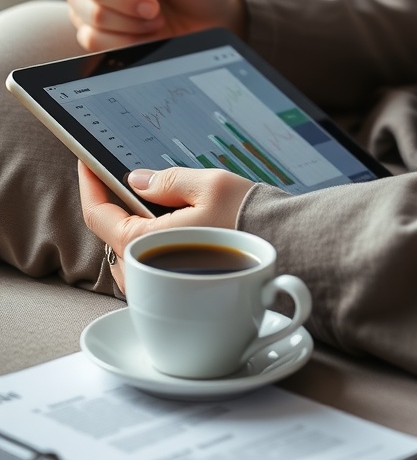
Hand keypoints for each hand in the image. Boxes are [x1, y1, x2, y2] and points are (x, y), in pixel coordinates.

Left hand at [78, 163, 254, 294]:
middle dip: (115, 207)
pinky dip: (149, 252)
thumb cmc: (249, 221)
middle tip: (125, 181)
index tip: (86, 162)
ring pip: (128, 257)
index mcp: (144, 244)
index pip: (97, 214)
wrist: (288, 254)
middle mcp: (146, 273)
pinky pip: (148, 272)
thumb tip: (137, 180)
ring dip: (131, 232)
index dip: (89, 183)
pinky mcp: (178, 297)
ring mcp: (160, 290)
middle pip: (111, 236)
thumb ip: (167, 180)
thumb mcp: (208, 184)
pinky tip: (170, 234)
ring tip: (150, 206)